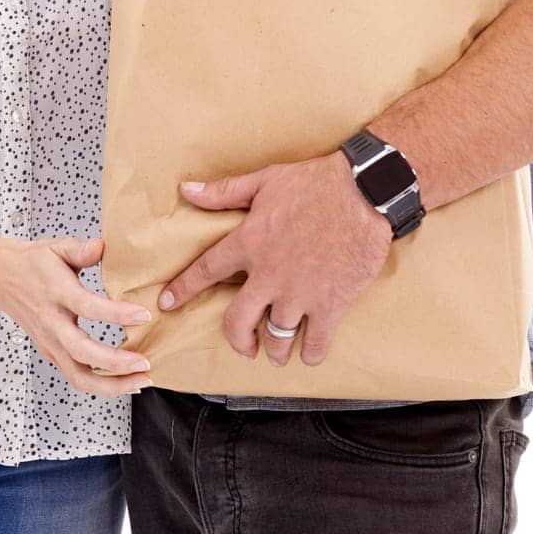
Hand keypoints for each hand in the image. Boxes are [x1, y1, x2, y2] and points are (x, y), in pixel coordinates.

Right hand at [0, 236, 153, 396]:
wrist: (1, 278)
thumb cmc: (33, 263)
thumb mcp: (57, 247)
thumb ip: (81, 250)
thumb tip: (102, 247)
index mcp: (57, 292)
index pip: (88, 307)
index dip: (117, 314)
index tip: (144, 315)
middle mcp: (52, 322)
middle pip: (81, 352)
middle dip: (115, 363)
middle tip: (144, 362)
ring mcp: (50, 342)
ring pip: (78, 376)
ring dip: (110, 385)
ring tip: (139, 381)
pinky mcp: (51, 353)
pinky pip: (76, 376)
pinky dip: (100, 385)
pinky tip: (123, 381)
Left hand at [160, 154, 392, 366]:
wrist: (364, 191)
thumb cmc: (315, 182)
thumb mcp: (265, 180)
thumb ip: (224, 191)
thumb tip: (187, 190)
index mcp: (249, 243)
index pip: (205, 272)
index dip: (183, 290)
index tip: (168, 304)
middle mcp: (269, 274)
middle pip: (238, 322)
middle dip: (237, 340)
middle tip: (243, 346)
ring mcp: (299, 293)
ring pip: (276, 338)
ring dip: (273, 350)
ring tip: (275, 353)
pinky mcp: (330, 303)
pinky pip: (315, 341)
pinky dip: (310, 353)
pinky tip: (308, 354)